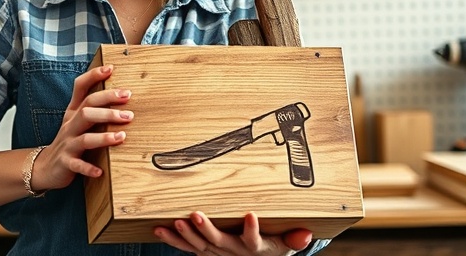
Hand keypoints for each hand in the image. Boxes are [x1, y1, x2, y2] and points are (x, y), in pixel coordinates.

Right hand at [30, 64, 132, 191]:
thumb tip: (119, 92)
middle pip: (87, 111)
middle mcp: (70, 125)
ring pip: (85, 138)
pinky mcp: (66, 163)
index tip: (110, 69)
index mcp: (73, 112)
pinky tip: (100, 171)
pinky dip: (89, 168)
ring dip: (104, 137)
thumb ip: (92, 107)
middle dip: (108, 109)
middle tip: (129, 113)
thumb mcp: (75, 120)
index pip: (80, 88)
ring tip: (121, 137)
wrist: (45, 166)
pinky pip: (78, 165)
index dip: (94, 76)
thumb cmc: (68, 141)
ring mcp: (67, 144)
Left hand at [154, 211, 311, 255]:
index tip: (252, 215)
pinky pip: (186, 247)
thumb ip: (293, 240)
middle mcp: (233, 252)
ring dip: (186, 235)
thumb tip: (306, 235)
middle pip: (219, 242)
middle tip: (196, 214)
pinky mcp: (204, 251)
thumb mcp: (285, 246)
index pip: (254, 241)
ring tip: (176, 222)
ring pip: (199, 245)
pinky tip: (159, 230)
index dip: (252, 230)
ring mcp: (216, 253)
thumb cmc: (270, 248)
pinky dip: (173, 239)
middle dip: (207, 229)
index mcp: (254, 249)